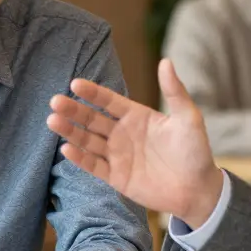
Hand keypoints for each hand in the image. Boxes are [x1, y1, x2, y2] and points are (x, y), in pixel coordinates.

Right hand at [47, 59, 224, 228]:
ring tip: (52, 121)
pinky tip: (66, 148)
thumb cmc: (196, 151)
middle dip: (73, 111)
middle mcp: (123, 133)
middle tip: (55, 101)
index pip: (109, 101)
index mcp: (137, 116)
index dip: (92, 92)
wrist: (199, 189)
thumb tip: (165, 61)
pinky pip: (94, 166)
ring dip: (70, 131)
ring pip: (88, 140)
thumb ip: (174, 91)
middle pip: (92, 119)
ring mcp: (118, 155)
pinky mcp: (116, 177)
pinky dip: (80, 158)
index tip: (75, 84)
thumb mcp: (188, 118)